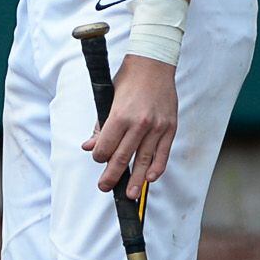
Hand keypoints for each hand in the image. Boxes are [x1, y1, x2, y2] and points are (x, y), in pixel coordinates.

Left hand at [87, 55, 178, 198]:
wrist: (154, 64)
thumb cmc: (127, 80)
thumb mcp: (107, 99)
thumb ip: (100, 125)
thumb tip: (88, 146)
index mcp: (120, 116)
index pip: (106, 146)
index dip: (99, 157)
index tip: (98, 160)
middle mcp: (140, 123)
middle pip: (124, 157)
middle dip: (113, 175)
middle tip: (105, 188)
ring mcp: (157, 127)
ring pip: (145, 159)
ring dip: (136, 179)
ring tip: (130, 195)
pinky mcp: (170, 127)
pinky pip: (163, 152)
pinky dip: (157, 167)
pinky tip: (150, 179)